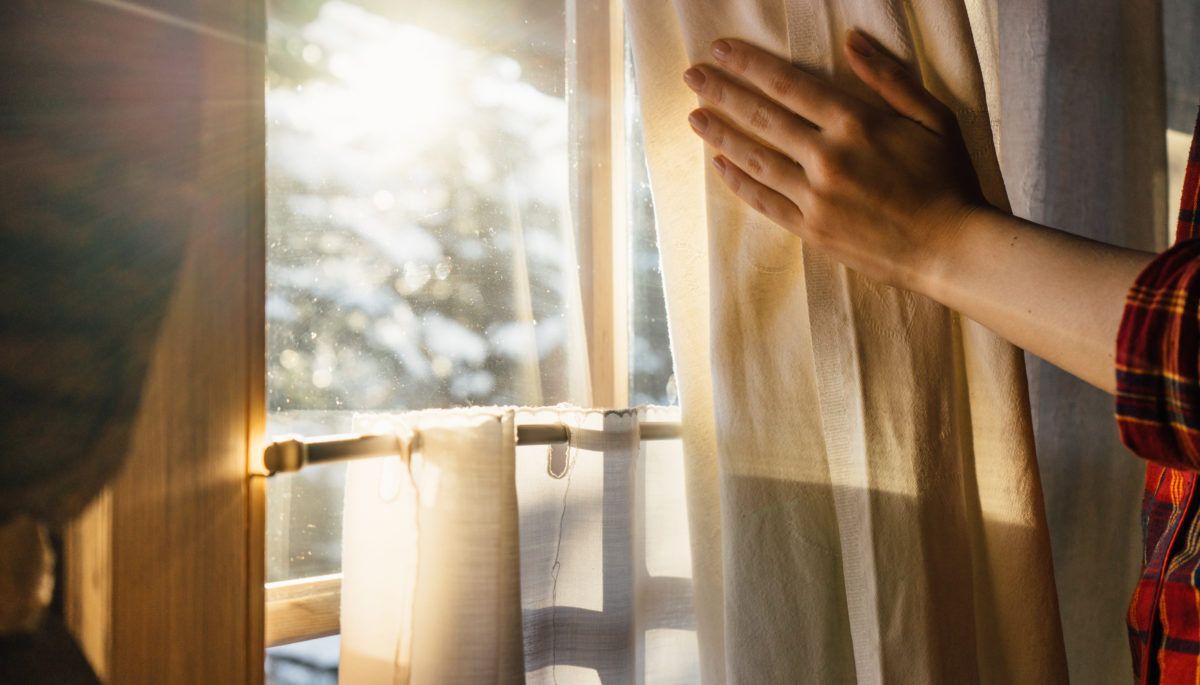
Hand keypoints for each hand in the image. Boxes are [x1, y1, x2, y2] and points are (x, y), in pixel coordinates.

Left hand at [683, 31, 986, 291]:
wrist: (950, 250)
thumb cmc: (949, 180)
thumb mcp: (933, 117)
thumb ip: (889, 78)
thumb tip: (851, 40)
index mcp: (856, 124)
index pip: (789, 85)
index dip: (750, 65)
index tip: (721, 51)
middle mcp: (828, 157)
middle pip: (762, 117)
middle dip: (722, 92)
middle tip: (691, 76)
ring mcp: (815, 197)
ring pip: (755, 159)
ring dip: (721, 134)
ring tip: (694, 116)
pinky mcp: (811, 229)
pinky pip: (764, 201)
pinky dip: (739, 182)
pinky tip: (720, 165)